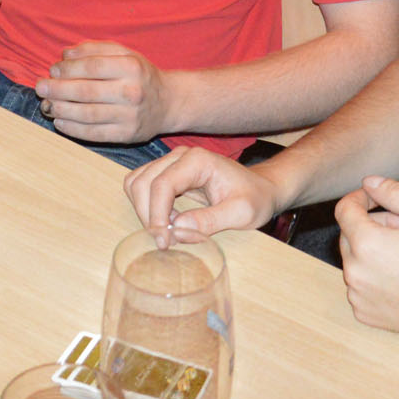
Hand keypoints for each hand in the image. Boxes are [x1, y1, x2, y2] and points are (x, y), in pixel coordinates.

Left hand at [34, 41, 169, 143]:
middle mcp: (132, 91)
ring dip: (62, 110)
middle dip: (58, 90)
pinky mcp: (127, 135)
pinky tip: (59, 122)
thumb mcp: (123, 53)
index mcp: (131, 66)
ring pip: (88, 114)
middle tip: (41, 88)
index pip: (92, 66)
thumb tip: (64, 54)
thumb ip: (93, 49)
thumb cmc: (138, 74)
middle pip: (86, 91)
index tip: (52, 70)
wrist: (168, 102)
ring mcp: (130, 115)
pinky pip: (94, 133)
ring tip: (47, 105)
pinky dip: (73, 129)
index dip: (68, 68)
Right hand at [125, 146, 282, 242]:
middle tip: (164, 242)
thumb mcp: (241, 213)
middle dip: (147, 214)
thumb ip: (210, 221)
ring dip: (144, 210)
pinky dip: (147, 206)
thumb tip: (177, 229)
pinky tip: (168, 221)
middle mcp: (179, 156)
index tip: (163, 240)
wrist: (261, 189)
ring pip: (137, 183)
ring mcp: (172, 163)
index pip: (162, 184)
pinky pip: (144, 187)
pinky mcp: (168, 173)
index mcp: (198, 160)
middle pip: (143, 182)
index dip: (156, 214)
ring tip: (167, 230)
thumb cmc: (255, 198)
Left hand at [335, 175, 398, 345]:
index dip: (360, 198)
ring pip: (355, 260)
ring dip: (373, 251)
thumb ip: (395, 192)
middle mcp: (355, 272)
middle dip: (372, 225)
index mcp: (367, 244)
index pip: (344, 210)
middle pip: (349, 234)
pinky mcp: (365, 314)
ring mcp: (358, 296)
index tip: (377, 198)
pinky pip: (360, 284)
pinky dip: (374, 276)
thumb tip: (369, 182)